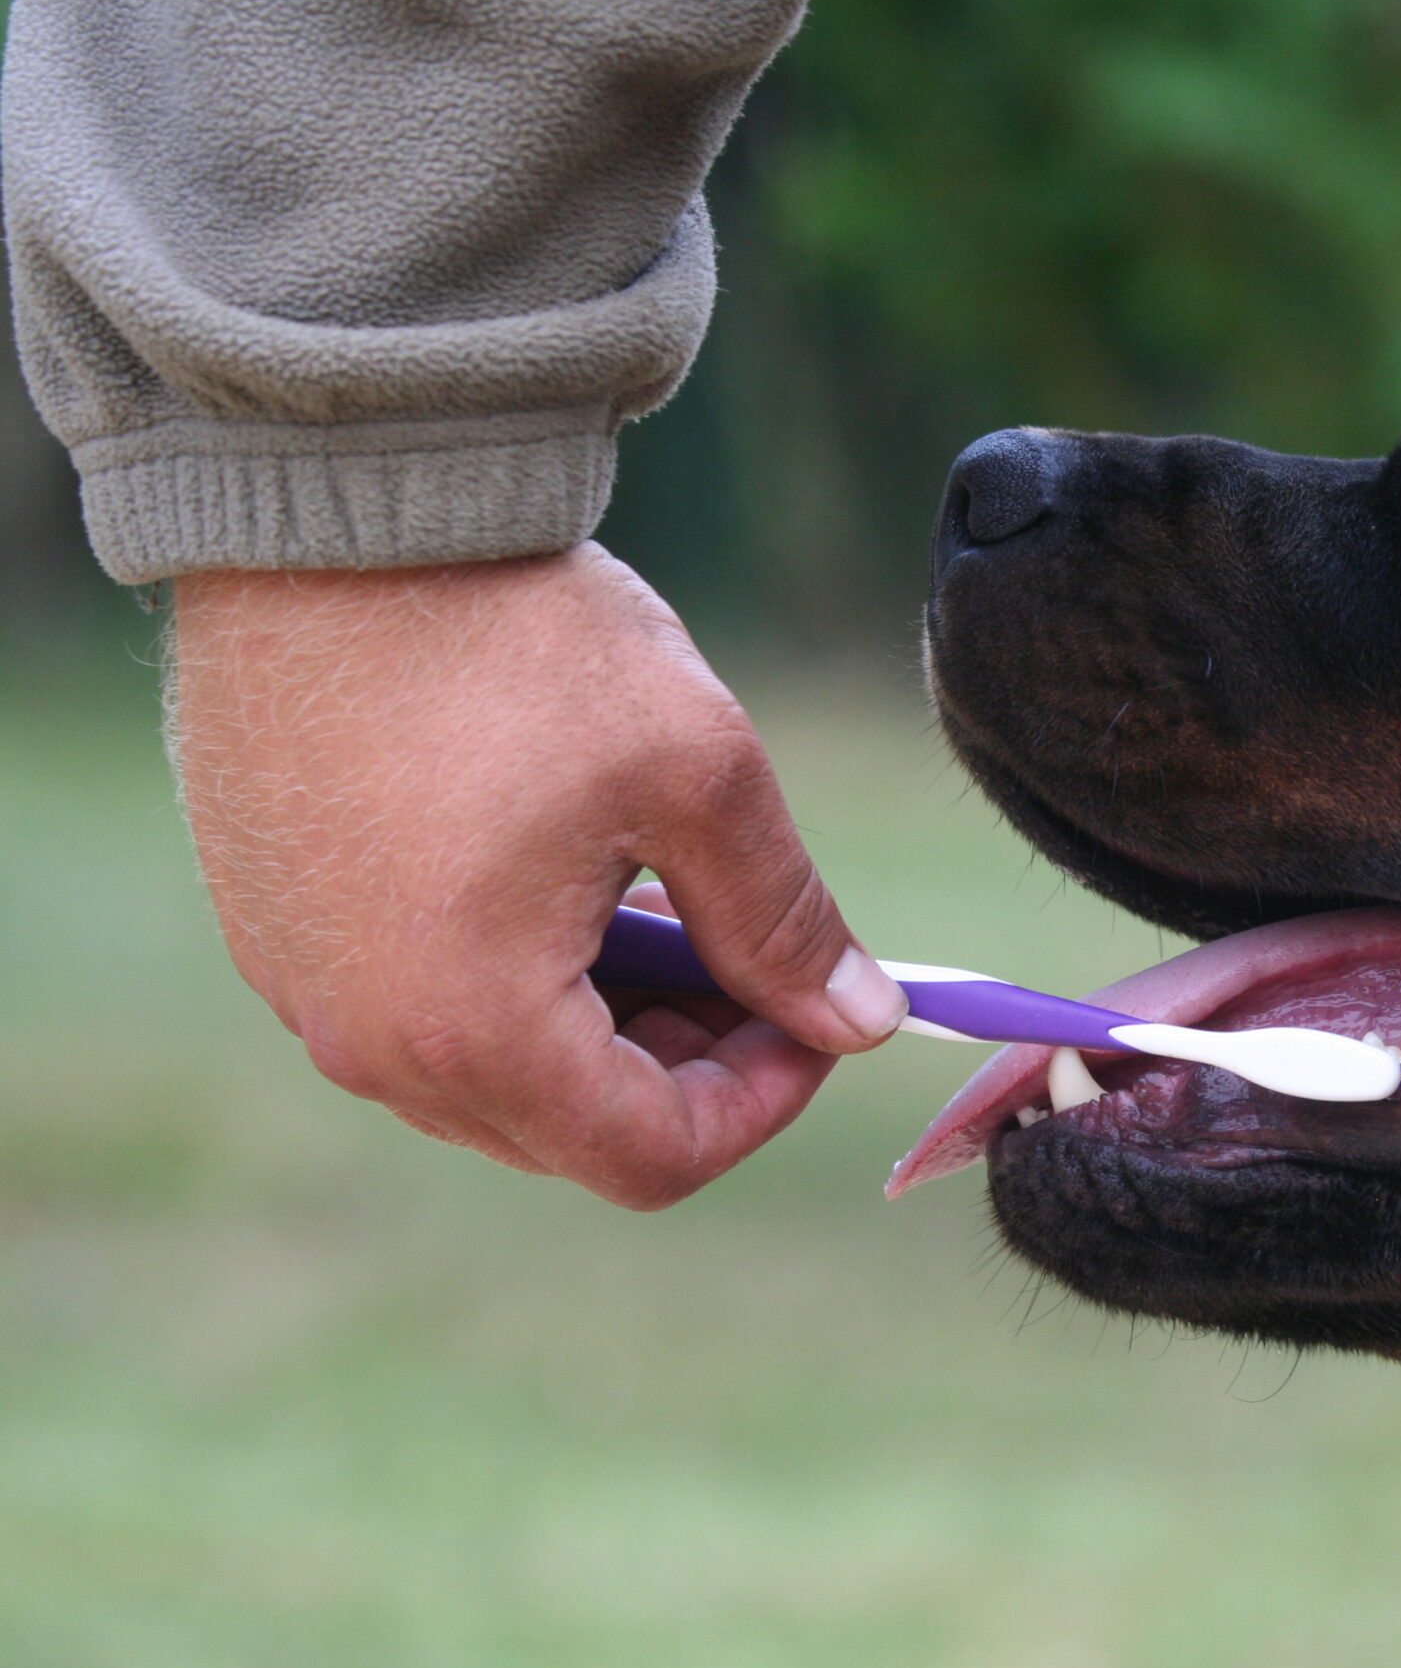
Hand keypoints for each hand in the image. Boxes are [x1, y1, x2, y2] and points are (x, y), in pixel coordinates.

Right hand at [168, 544, 906, 1207]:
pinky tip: (566, 871)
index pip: (652, 1159)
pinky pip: (417, 1008)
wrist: (337, 508)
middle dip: (687, 1062)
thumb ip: (783, 922)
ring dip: (604, 1020)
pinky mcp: (276, 930)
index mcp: (473, 1028)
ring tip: (663, 894)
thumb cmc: (518, 636)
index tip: (815, 1015)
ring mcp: (303, 990)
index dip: (761, 1102)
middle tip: (753, 952)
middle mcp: (366, 1041)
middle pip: (572, 1132)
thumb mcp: (701, 776)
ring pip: (496, 1077)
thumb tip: (857, 1022)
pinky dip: (514, 976)